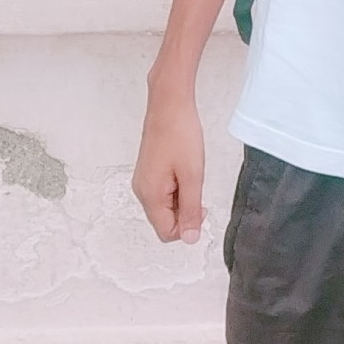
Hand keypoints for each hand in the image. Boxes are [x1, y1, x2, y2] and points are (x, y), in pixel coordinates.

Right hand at [132, 70, 205, 243]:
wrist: (169, 104)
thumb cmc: (180, 134)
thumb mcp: (192, 176)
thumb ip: (192, 210)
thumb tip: (190, 238)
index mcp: (150, 195)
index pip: (167, 233)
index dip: (187, 227)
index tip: (201, 206)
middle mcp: (142, 191)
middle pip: (165, 221)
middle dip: (185, 212)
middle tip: (198, 187)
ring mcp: (143, 181)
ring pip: (165, 207)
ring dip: (182, 199)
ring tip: (191, 175)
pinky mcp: (148, 171)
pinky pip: (163, 192)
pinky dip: (177, 188)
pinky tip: (185, 170)